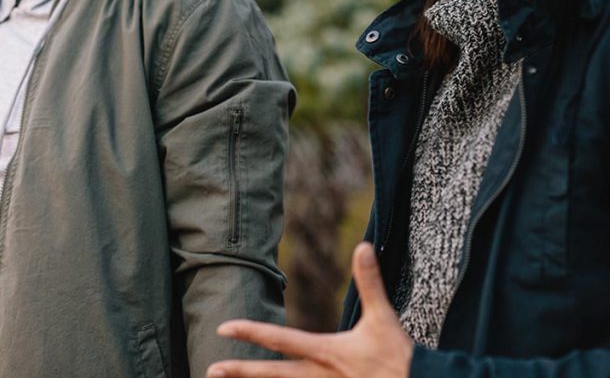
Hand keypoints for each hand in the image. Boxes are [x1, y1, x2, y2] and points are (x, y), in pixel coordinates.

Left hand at [207, 242, 413, 377]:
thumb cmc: (398, 356)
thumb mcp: (383, 318)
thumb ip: (369, 282)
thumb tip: (363, 245)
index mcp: (326, 353)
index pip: (281, 339)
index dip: (251, 332)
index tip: (224, 327)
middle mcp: (319, 377)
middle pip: (272, 375)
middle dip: (241, 373)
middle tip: (210, 369)